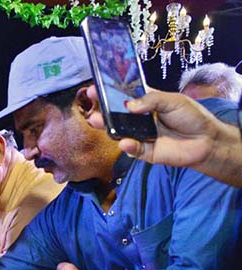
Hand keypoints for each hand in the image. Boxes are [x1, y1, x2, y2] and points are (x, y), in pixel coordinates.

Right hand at [86, 85, 241, 185]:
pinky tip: (125, 141)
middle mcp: (139, 120)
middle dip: (102, 111)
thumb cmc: (191, 117)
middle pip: (116, 115)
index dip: (109, 93)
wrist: (206, 141)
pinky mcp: (144, 152)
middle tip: (91, 107)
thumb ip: (151, 100)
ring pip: (119, 132)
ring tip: (98, 121)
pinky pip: (132, 149)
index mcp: (145, 103)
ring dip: (107, 127)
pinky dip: (127, 145)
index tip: (95, 88)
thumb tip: (129, 106)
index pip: (123, 97)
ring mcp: (140, 136)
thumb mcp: (173, 100)